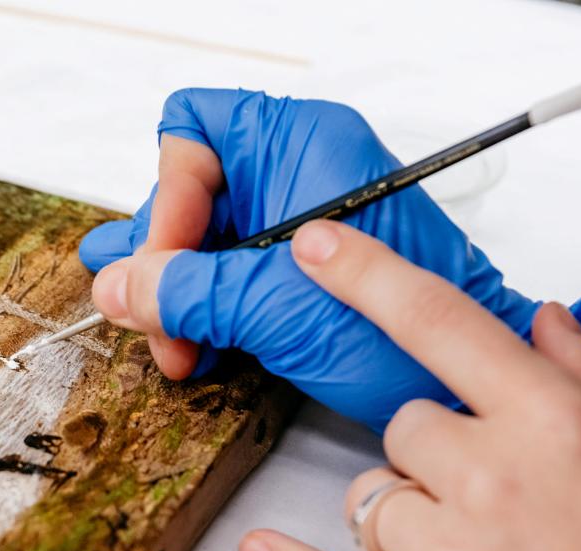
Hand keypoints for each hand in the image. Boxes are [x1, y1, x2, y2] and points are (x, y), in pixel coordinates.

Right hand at [85, 88, 580, 431]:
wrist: (463, 389)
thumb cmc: (404, 333)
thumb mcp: (276, 308)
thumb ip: (189, 292)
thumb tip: (117, 288)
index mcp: (298, 145)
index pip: (194, 130)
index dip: (169, 194)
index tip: (165, 261)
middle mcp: (292, 173)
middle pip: (189, 193)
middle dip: (164, 261)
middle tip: (148, 315)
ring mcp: (293, 222)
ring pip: (200, 243)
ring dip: (176, 296)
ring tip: (165, 342)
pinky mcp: (295, 271)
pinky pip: (226, 277)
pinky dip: (204, 312)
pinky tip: (189, 347)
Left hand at [238, 221, 580, 550]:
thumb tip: (547, 325)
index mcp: (557, 425)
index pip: (437, 321)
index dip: (365, 275)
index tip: (316, 247)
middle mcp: (495, 483)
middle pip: (400, 425)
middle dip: (430, 447)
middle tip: (484, 481)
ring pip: (370, 499)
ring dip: (400, 512)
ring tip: (468, 542)